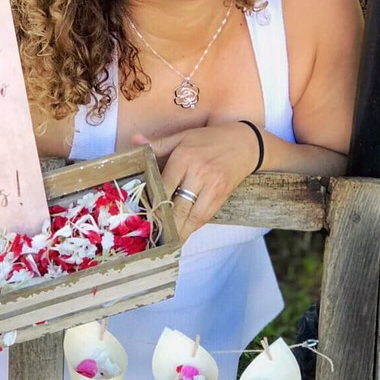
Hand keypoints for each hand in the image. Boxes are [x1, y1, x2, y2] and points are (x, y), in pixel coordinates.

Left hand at [133, 122, 260, 242]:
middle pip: (178, 206)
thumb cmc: (209, 139)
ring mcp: (212, 186)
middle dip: (166, 224)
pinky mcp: (222, 195)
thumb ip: (158, 143)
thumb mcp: (182, 136)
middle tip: (153, 237)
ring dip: (180, 231)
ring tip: (168, 242)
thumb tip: (134, 140)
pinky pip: (206, 216)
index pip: (164, 186)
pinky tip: (184, 233)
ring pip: (193, 216)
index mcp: (184, 157)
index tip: (145, 217)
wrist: (245, 143)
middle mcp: (198, 173)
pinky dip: (194, 226)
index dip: (154, 204)